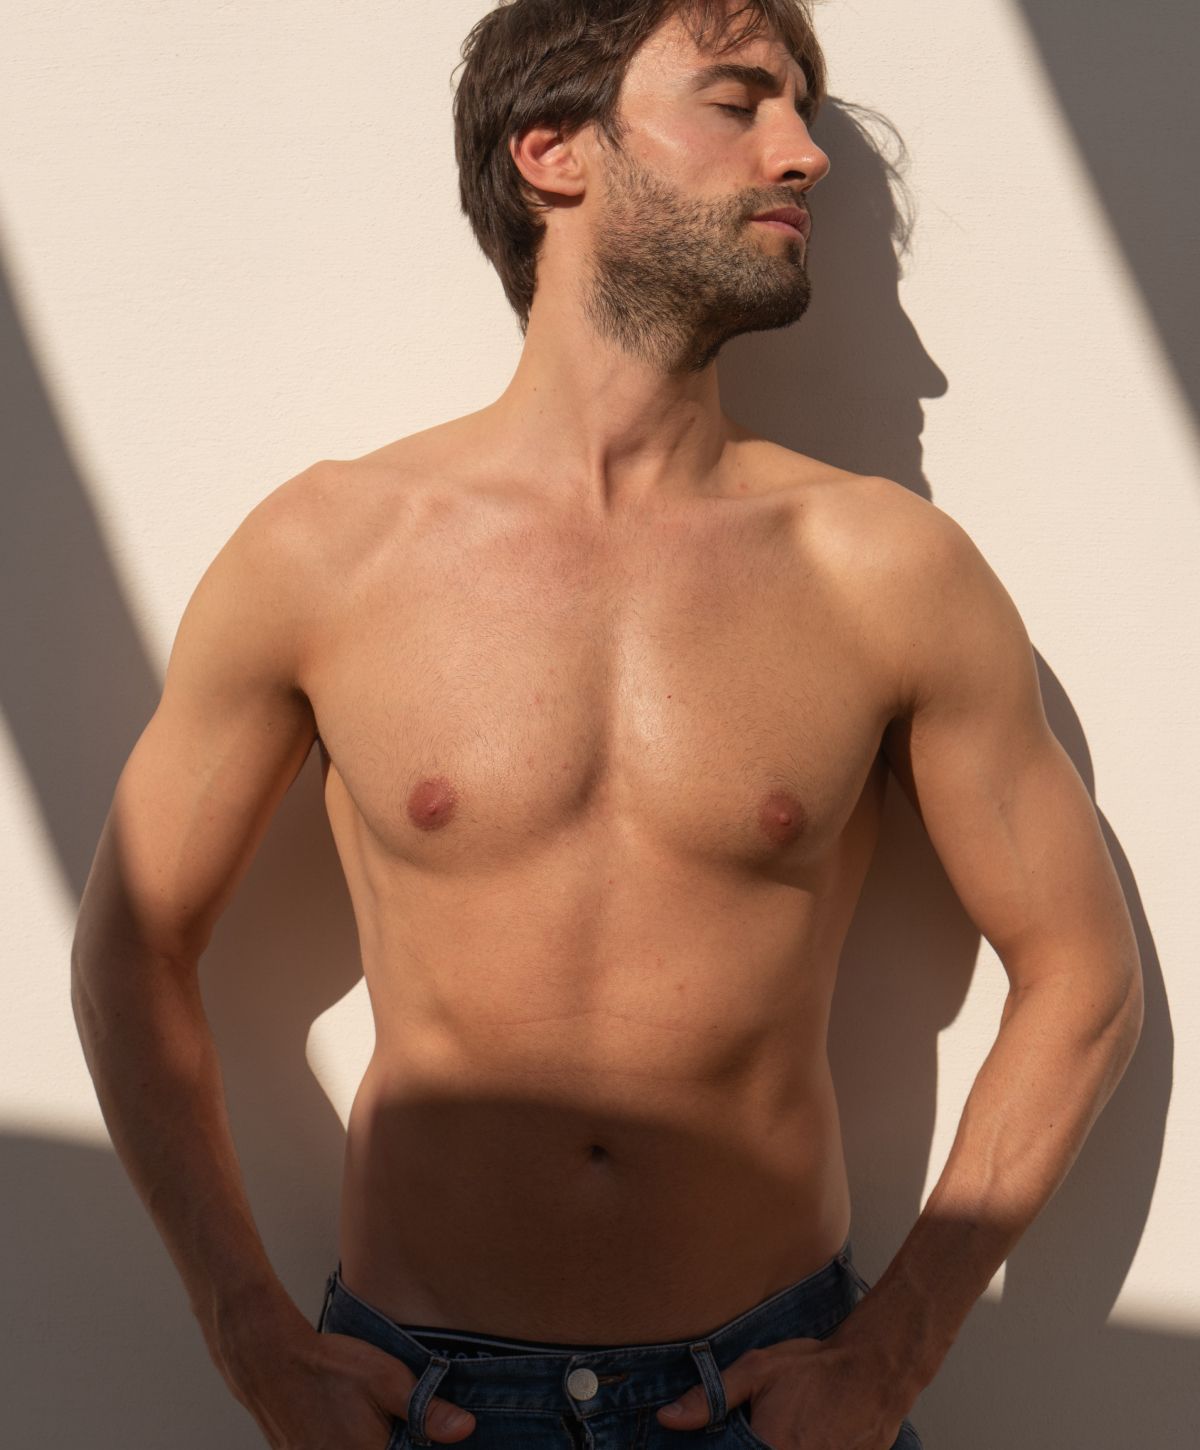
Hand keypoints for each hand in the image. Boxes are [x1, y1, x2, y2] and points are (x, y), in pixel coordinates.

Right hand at [224, 1316, 475, 1447]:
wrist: (270, 1361)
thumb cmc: (332, 1366)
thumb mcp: (387, 1379)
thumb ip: (427, 1411)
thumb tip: (467, 1429)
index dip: (418, 1446)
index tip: (415, 1434)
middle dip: (397, 1442)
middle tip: (394, 1423)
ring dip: (374, 1440)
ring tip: (372, 1421)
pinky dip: (350, 1441)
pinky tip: (353, 1425)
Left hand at [655, 1330, 906, 1449]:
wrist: (875, 1371)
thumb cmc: (814, 1368)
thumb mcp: (758, 1370)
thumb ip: (711, 1398)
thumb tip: (666, 1418)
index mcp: (769, 1448)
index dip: (731, 1445)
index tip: (746, 1432)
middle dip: (759, 1442)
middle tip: (771, 1424)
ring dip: (782, 1443)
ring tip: (795, 1424)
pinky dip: (804, 1446)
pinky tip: (809, 1433)